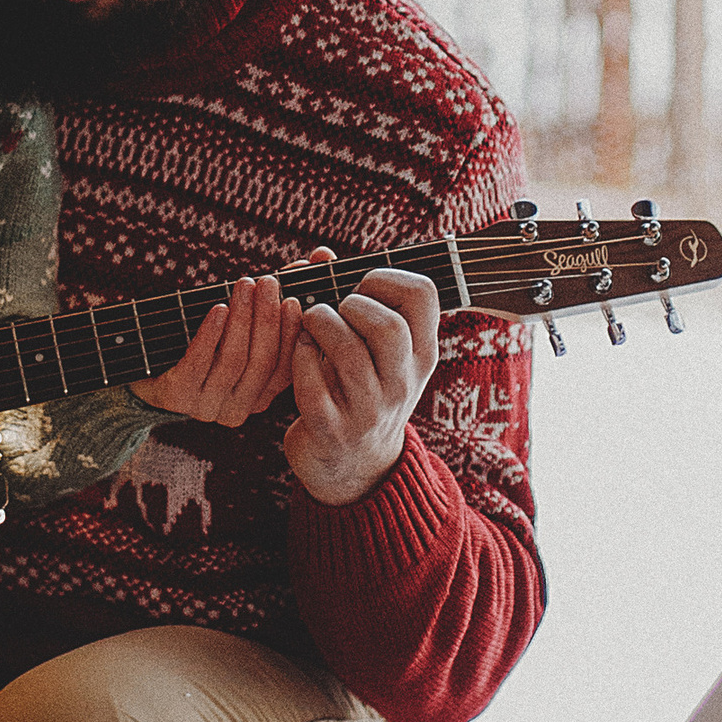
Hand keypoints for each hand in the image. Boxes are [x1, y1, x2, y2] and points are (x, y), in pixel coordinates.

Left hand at [131, 274, 300, 427]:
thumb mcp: (239, 325)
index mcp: (258, 398)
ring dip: (242, 318)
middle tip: (268, 282)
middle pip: (261, 362)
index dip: (290, 335)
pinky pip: (199, 363)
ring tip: (244, 285)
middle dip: (267, 318)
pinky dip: (211, 333)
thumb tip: (311, 259)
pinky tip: (218, 308)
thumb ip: (275, 299)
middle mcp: (237, 410)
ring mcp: (206, 407)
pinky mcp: (177, 396)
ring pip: (234, 360)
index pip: (284, 369)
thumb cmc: (202, 339)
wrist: (146, 365)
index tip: (293, 301)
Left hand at [282, 263, 440, 507]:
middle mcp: (402, 383)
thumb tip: (318, 254)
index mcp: (421, 354)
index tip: (362, 288)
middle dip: (351, 305)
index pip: (423, 295)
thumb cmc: (360, 387)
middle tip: (336, 311)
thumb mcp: (374, 349)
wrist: (355, 467)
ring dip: (318, 324)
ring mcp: (369, 410)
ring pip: (347, 351)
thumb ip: (351, 298)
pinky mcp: (332, 430)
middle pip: (388, 326)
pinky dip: (298, 358)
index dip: (386, 277)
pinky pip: (311, 385)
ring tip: (310, 325)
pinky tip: (299, 353)